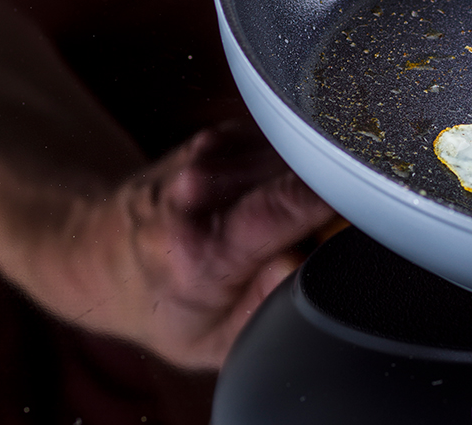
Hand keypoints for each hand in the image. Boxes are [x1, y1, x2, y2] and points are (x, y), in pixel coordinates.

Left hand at [57, 120, 332, 369]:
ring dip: (311, 178)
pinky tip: (272, 190)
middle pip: (303, 171)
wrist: (96, 251)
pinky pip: (281, 141)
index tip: (375, 196)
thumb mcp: (211, 340)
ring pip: (297, 151)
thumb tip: (309, 265)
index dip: (338, 193)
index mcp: (202, 249)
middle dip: (331, 194)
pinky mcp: (221, 132)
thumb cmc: (158, 300)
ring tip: (295, 216)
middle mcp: (202, 189)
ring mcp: (209, 153)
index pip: (287, 203)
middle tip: (329, 230)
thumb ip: (266, 308)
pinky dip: (291, 165)